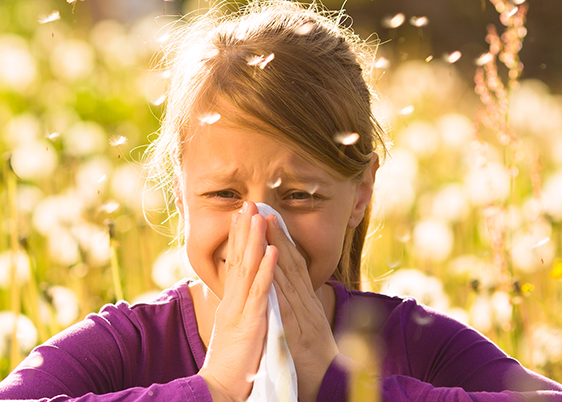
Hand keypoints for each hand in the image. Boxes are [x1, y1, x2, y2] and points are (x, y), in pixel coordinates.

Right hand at [199, 201, 277, 401]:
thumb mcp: (233, 327)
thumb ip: (237, 306)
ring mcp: (240, 308)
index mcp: (231, 300)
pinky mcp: (250, 320)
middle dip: (244, 230)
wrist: (220, 387)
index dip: (239, 238)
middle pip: (238, 258)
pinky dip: (266, 269)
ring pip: (247, 267)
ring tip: (259, 216)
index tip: (242, 217)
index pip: (235, 262)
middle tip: (248, 204)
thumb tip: (240, 291)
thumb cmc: (231, 361)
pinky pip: (260, 291)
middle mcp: (233, 299)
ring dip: (254, 240)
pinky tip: (272, 251)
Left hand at [265, 215, 339, 401]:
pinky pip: (286, 303)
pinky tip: (270, 265)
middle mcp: (307, 302)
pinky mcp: (297, 331)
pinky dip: (278, 282)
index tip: (270, 219)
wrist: (330, 384)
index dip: (282, 241)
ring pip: (288, 276)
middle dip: (277, 235)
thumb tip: (288, 288)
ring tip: (264, 225)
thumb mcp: (308, 325)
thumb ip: (298, 305)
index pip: (294, 265)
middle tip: (264, 210)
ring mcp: (303, 314)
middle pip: (291, 263)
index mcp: (307, 301)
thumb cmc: (314, 358)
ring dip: (276, 248)